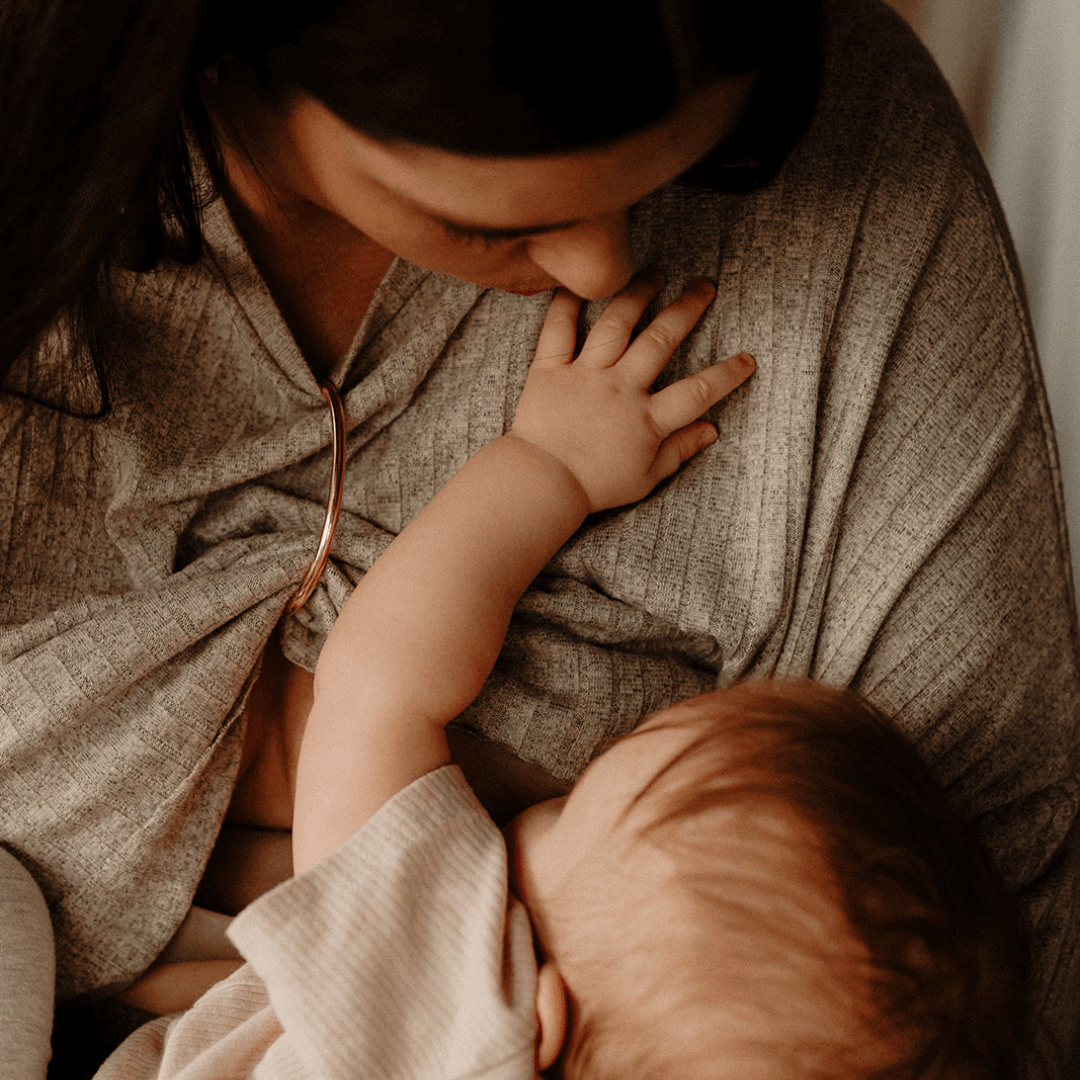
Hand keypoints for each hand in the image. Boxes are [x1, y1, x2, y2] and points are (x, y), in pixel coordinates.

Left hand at [510, 271, 754, 512]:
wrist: (541, 484)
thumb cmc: (593, 487)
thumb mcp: (645, 479)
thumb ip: (679, 451)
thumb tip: (712, 431)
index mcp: (646, 419)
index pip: (696, 392)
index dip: (725, 375)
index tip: (748, 358)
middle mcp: (620, 388)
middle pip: (660, 340)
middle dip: (686, 309)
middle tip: (704, 285)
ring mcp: (585, 375)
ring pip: (616, 324)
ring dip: (637, 295)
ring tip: (654, 274)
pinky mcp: (549, 371)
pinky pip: (559, 330)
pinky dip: (566, 305)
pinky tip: (579, 285)